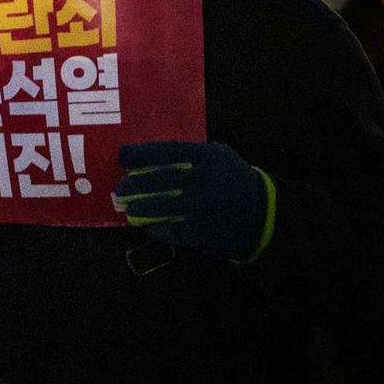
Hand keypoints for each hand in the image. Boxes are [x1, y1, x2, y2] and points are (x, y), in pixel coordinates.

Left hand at [115, 141, 274, 262]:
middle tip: (120, 188)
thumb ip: (190, 155)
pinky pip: (170, 231)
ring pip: (159, 208)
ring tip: (129, 209)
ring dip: (140, 209)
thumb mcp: (218, 157)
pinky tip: (150, 227)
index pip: (165, 152)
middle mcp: (201, 181)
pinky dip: (157, 229)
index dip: (140, 154)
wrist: (264, 215)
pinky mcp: (201, 232)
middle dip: (134, 184)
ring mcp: (200, 208)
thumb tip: (150, 157)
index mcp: (206, 158)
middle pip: (157, 180)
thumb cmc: (234, 180)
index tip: (122, 156)